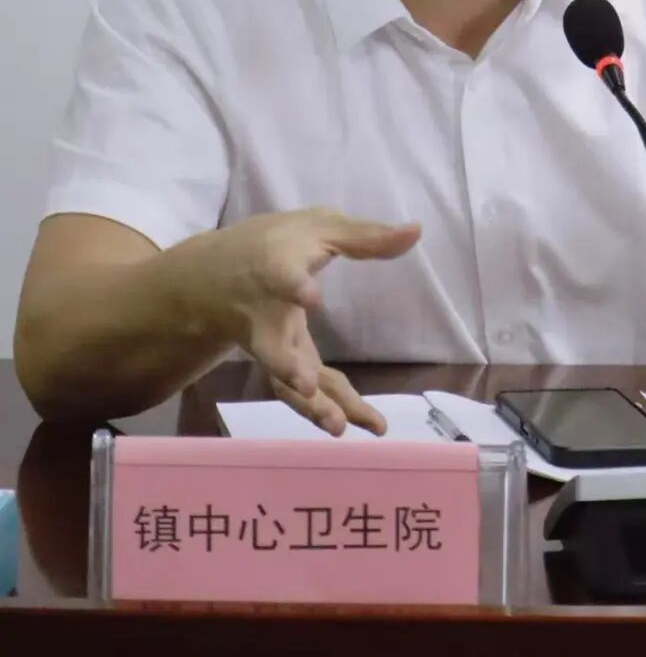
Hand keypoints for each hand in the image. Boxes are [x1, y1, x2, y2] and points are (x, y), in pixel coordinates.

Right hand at [174, 208, 419, 434]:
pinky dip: (322, 407)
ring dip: (310, 405)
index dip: (295, 286)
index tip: (310, 297)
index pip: (282, 276)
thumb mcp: (320, 227)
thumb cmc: (278, 242)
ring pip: (282, 380)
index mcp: (276, 268)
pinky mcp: (279, 361)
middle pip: (271, 344)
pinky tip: (358, 422)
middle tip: (308, 387)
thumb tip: (416, 231)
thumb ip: (365, 237)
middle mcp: (267, 312)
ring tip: (340, 428)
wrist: (218, 271)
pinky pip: (296, 390)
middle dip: (287, 368)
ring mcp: (269, 343)